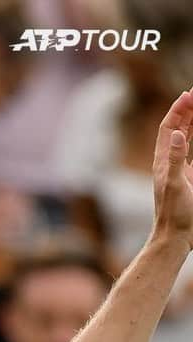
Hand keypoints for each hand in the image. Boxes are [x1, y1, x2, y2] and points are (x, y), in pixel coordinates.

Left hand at [152, 88, 192, 249]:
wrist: (176, 237)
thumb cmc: (174, 214)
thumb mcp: (175, 185)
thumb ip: (175, 159)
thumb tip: (175, 134)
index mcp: (163, 162)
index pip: (168, 128)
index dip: (178, 110)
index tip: (189, 93)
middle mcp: (169, 163)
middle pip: (177, 129)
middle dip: (186, 110)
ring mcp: (180, 171)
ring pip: (186, 139)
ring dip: (192, 122)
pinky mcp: (189, 179)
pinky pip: (192, 153)